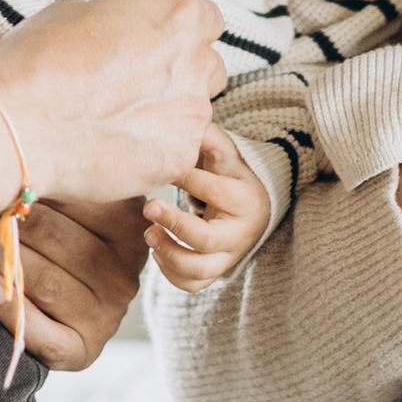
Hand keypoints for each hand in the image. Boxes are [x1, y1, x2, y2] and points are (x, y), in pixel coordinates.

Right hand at [0, 0, 224, 202]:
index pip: (208, 20)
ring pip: (193, 114)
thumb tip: (119, 34)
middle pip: (208, 68)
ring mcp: (191, 116)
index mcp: (177, 17)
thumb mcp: (76, 12)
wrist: (19, 126)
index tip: (161, 45)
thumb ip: (118, 21)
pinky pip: (176, 152)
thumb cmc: (39, 62)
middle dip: (182, 76)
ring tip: (117, 122)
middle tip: (138, 86)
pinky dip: (154, 152)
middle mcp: (195, 64)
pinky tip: (115, 148)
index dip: (182, 34)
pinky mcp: (177, 159)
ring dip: (167, 116)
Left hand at [0, 194, 145, 370]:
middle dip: (6, 215)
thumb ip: (67, 183)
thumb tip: (20, 152)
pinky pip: (44, 333)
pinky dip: (12, 310)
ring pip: (42, 280)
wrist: (76, 309)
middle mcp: (125, 275)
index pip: (74, 197)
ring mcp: (106, 316)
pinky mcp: (83, 350)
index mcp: (130, 230)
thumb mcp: (83, 206)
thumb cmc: (71, 241)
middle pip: (53, 236)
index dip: (28, 182)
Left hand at [147, 128, 273, 290]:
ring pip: (199, 270)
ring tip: (149, 233)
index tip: (162, 166)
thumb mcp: (226, 154)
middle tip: (148, 205)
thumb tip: (185, 116)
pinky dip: (171, 274)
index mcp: (245, 199)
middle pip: (206, 239)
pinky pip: (193, 286)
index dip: (187, 178)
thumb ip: (208, 138)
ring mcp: (228, 257)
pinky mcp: (216, 273)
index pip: (215, 191)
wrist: (252, 208)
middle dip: (174, 223)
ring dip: (169, 253)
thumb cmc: (230, 176)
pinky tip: (157, 252)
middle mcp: (240, 233)